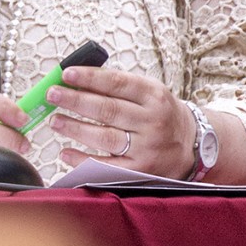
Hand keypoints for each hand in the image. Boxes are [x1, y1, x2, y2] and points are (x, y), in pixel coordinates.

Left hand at [51, 64, 196, 177]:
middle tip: (52, 95)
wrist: (192, 146)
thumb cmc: (161, 115)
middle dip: (76, 101)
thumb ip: (117, 86)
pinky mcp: (140, 170)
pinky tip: (65, 152)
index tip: (66, 74)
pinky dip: (83, 159)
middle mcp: (153, 121)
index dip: (90, 78)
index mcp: (155, 96)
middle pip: (108, 110)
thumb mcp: (149, 94)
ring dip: (75, 128)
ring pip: (106, 137)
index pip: (118, 83)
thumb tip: (75, 80)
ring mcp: (147, 147)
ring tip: (55, 120)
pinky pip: (107, 166)